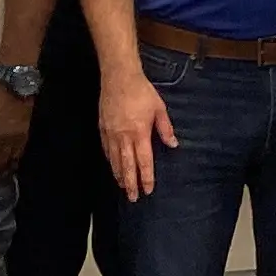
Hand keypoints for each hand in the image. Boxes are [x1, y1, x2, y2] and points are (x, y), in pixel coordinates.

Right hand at [100, 67, 173, 201]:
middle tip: (133, 198)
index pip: (144, 161)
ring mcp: (111, 134)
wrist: (119, 78)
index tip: (148, 190)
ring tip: (123, 187)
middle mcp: (124, 137)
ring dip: (119, 175)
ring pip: (114, 160)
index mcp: (139, 133)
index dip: (146, 177)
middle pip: (127, 166)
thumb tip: (173, 145)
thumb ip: (165, 128)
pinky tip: (113, 167)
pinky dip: (110, 161)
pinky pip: (106, 150)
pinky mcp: (103, 128)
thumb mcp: (159, 108)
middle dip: (130, 184)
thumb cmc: (141, 91)